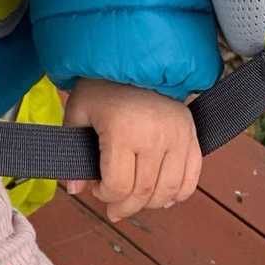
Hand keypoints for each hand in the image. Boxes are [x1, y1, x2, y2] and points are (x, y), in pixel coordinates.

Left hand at [63, 77, 201, 222]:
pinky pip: (192, 178)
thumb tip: (73, 188)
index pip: (119, 185)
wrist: (135, 57)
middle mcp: (154, 135)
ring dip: (150, 204)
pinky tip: (161, 196)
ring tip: (135, 200)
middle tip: (113, 207)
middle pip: (144, 192)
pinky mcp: (191, 135)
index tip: (96, 188)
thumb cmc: (102, 84)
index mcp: (123, 129)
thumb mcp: (78, 110)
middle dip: (125, 206)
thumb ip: (73, 150)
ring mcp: (177, 136)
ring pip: (169, 191)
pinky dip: (178, 194)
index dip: (105, 195)